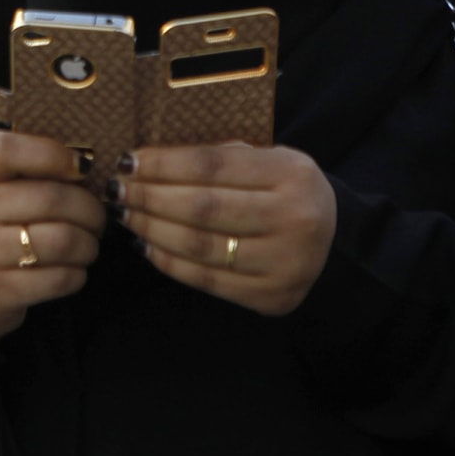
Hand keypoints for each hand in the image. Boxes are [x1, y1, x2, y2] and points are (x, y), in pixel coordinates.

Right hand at [0, 130, 106, 348]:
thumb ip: (26, 165)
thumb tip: (85, 162)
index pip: (4, 150)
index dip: (52, 155)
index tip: (80, 168)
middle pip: (51, 198)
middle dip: (90, 209)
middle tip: (97, 217)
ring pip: (63, 240)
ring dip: (89, 243)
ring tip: (88, 243)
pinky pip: (60, 278)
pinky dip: (78, 273)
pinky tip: (72, 268)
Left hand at [112, 143, 336, 315]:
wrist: (337, 244)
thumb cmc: (287, 193)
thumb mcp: (271, 161)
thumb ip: (223, 159)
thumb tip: (148, 161)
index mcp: (291, 173)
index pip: (213, 165)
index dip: (164, 164)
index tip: (128, 161)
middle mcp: (294, 218)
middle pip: (203, 207)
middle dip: (150, 197)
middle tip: (117, 190)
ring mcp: (285, 263)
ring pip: (200, 246)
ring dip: (152, 229)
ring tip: (125, 215)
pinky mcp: (272, 296)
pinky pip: (207, 279)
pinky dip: (169, 262)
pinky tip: (147, 245)